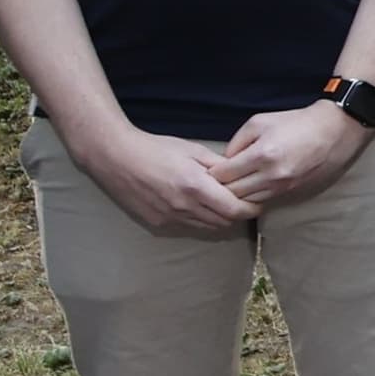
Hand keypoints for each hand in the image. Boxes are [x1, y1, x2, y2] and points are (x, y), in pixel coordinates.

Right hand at [73, 121, 252, 236]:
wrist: (117, 158)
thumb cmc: (155, 148)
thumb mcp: (191, 150)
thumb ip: (217, 166)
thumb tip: (239, 175)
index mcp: (196, 187)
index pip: (234, 210)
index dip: (250, 208)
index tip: (258, 201)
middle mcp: (185, 207)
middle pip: (224, 222)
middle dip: (238, 214)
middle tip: (243, 202)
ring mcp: (171, 218)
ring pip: (207, 227)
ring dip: (219, 218)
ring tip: (222, 203)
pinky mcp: (159, 223)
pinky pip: (188, 226)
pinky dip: (200, 219)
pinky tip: (197, 205)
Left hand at [214, 101, 373, 208]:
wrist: (331, 132)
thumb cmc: (294, 122)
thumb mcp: (259, 121)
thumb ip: (238, 141)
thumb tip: (225, 161)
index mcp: (262, 154)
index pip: (225, 175)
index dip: (212, 174)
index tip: (208, 170)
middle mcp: (271, 175)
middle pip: (233, 192)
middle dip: (220, 187)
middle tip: (213, 181)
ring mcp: (281, 186)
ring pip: (247, 201)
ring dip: (236, 195)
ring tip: (229, 186)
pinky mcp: (289, 192)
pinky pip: (261, 200)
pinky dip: (251, 197)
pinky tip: (247, 188)